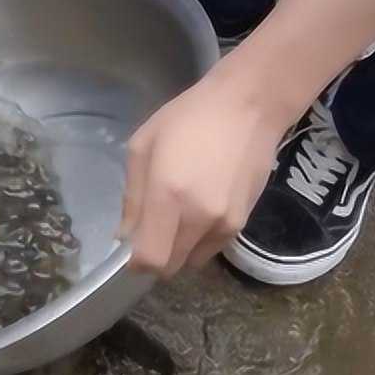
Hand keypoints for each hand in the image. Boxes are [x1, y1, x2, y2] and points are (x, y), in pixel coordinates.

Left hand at [120, 70, 289, 278]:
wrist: (248, 107)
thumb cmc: (187, 119)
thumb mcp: (142, 147)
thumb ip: (132, 198)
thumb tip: (125, 237)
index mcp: (169, 196)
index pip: (151, 259)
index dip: (136, 262)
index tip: (128, 250)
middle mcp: (199, 218)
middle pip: (171, 267)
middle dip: (154, 257)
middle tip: (148, 231)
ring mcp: (225, 223)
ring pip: (192, 260)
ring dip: (177, 250)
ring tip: (174, 216)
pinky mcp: (243, 223)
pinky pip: (212, 248)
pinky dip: (198, 241)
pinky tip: (196, 210)